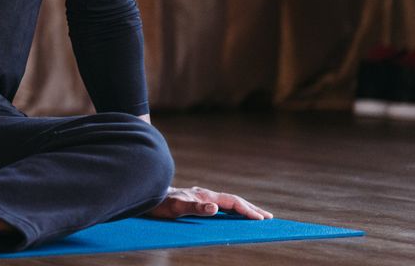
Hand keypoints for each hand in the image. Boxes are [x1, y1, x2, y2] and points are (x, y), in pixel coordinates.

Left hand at [147, 186, 272, 219]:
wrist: (145, 194)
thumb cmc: (159, 203)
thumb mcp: (176, 207)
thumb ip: (195, 208)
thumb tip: (215, 208)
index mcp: (205, 196)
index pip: (232, 202)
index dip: (247, 210)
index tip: (262, 220)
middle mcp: (205, 194)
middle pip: (233, 200)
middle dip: (251, 209)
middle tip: (268, 218)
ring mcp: (201, 196)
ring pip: (227, 202)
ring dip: (242, 208)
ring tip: (255, 216)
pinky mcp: (195, 200)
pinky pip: (218, 205)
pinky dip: (230, 210)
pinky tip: (231, 214)